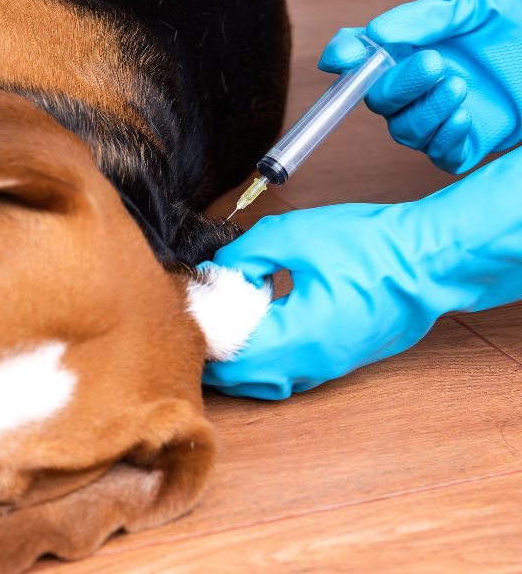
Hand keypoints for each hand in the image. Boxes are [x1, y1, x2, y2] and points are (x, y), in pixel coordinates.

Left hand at [203, 149, 521, 399]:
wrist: (430, 262)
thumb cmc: (372, 248)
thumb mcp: (295, 235)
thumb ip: (246, 254)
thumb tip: (219, 270)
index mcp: (297, 337)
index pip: (230, 359)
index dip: (202, 341)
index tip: (187, 318)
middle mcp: (311, 365)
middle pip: (245, 381)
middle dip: (216, 358)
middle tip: (199, 327)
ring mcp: (327, 368)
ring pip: (268, 383)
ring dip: (241, 364)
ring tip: (225, 330)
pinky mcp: (338, 362)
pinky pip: (291, 375)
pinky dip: (266, 362)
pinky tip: (261, 331)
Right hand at [319, 0, 521, 173]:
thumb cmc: (512, 23)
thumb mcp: (473, 4)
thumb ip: (426, 16)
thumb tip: (377, 34)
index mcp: (404, 50)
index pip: (357, 58)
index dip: (343, 58)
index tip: (347, 55)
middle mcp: (410, 89)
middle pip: (377, 101)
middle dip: (398, 85)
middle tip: (434, 63)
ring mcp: (432, 120)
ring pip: (404, 131)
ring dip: (427, 111)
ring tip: (460, 85)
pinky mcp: (458, 146)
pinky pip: (436, 154)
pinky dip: (445, 138)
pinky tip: (465, 116)